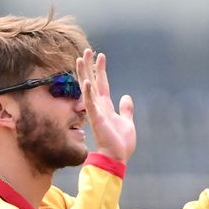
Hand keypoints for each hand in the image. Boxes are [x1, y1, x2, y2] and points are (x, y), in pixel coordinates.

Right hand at [76, 48, 135, 162]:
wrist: (118, 157)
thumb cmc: (121, 143)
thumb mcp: (127, 122)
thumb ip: (126, 109)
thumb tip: (127, 97)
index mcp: (106, 107)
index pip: (102, 84)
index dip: (101, 70)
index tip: (100, 55)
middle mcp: (99, 107)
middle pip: (92, 82)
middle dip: (89, 66)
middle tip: (87, 51)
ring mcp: (96, 112)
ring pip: (88, 89)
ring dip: (85, 74)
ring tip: (81, 59)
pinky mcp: (97, 119)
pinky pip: (91, 104)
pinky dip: (88, 93)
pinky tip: (87, 81)